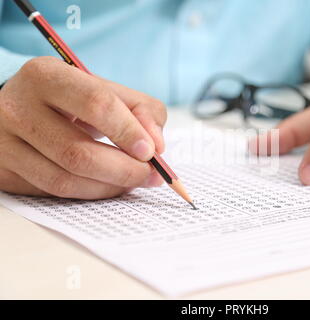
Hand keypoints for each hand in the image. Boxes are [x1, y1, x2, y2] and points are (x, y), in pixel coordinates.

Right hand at [0, 56, 166, 198]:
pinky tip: (107, 185)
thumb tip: (156, 145)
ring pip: (65, 180)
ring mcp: (5, 144)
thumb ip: (140, 109)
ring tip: (133, 182)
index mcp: (46, 77)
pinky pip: (53, 193)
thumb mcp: (104, 89)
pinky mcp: (4, 172)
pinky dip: (89, 193)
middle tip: (150, 175)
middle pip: (79, 152)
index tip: (152, 151)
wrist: (21, 107)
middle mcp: (18, 108)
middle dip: (125, 170)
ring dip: (110, 187)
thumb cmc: (70, 99)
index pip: (96, 104)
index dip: (129, 132)